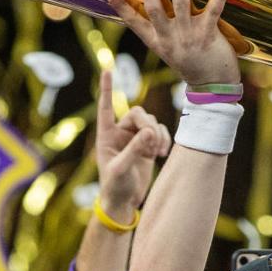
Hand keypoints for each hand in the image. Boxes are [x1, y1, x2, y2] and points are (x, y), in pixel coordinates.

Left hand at [95, 77, 171, 220]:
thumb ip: (135, 149)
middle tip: (152, 142)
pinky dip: (164, 140)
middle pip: (139, 113)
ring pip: (152, 123)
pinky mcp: (148, 146)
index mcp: (106, 135)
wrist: (125, 201)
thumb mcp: (122, 169)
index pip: (106, 107)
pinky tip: (161, 154)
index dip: (107, 89)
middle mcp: (121, 133)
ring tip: (157, 153)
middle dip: (148, 125)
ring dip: (158, 135)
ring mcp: (136, 138)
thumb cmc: (116, 186)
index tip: (108, 69)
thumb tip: (151, 132)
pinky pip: (161, 133)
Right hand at [104, 0, 241, 88]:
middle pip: (155, 9)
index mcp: (157, 41)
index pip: (134, 22)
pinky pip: (213, 10)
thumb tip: (147, 3)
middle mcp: (170, 38)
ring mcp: (189, 36)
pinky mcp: (208, 35)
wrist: (212, 86)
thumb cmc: (190, 63)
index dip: (120, 6)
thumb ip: (158, 27)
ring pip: (182, 4)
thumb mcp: (167, 48)